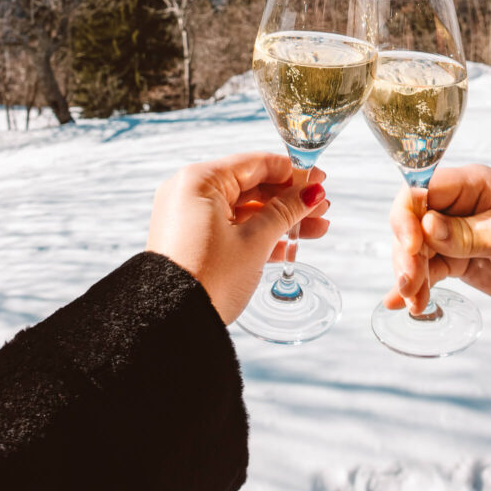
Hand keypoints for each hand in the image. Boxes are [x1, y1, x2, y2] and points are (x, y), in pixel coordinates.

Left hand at [147, 152, 328, 323]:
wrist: (170, 326)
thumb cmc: (206, 279)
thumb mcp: (254, 241)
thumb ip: (285, 211)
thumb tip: (311, 192)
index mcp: (200, 180)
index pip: (256, 164)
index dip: (292, 171)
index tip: (318, 177)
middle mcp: (190, 193)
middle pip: (252, 186)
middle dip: (290, 199)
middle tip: (320, 207)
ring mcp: (190, 217)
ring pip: (246, 209)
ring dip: (280, 218)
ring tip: (316, 227)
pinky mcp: (192, 240)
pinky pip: (233, 227)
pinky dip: (260, 234)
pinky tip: (290, 244)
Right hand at [386, 164, 490, 319]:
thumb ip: (470, 234)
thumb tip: (427, 227)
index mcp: (471, 185)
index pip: (423, 190)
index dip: (409, 216)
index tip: (413, 246)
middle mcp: (457, 205)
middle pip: (412, 222)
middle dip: (406, 253)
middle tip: (411, 283)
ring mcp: (454, 233)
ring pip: (416, 249)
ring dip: (410, 274)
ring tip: (416, 303)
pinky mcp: (457, 260)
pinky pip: (428, 269)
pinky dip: (415, 286)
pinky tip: (402, 304)